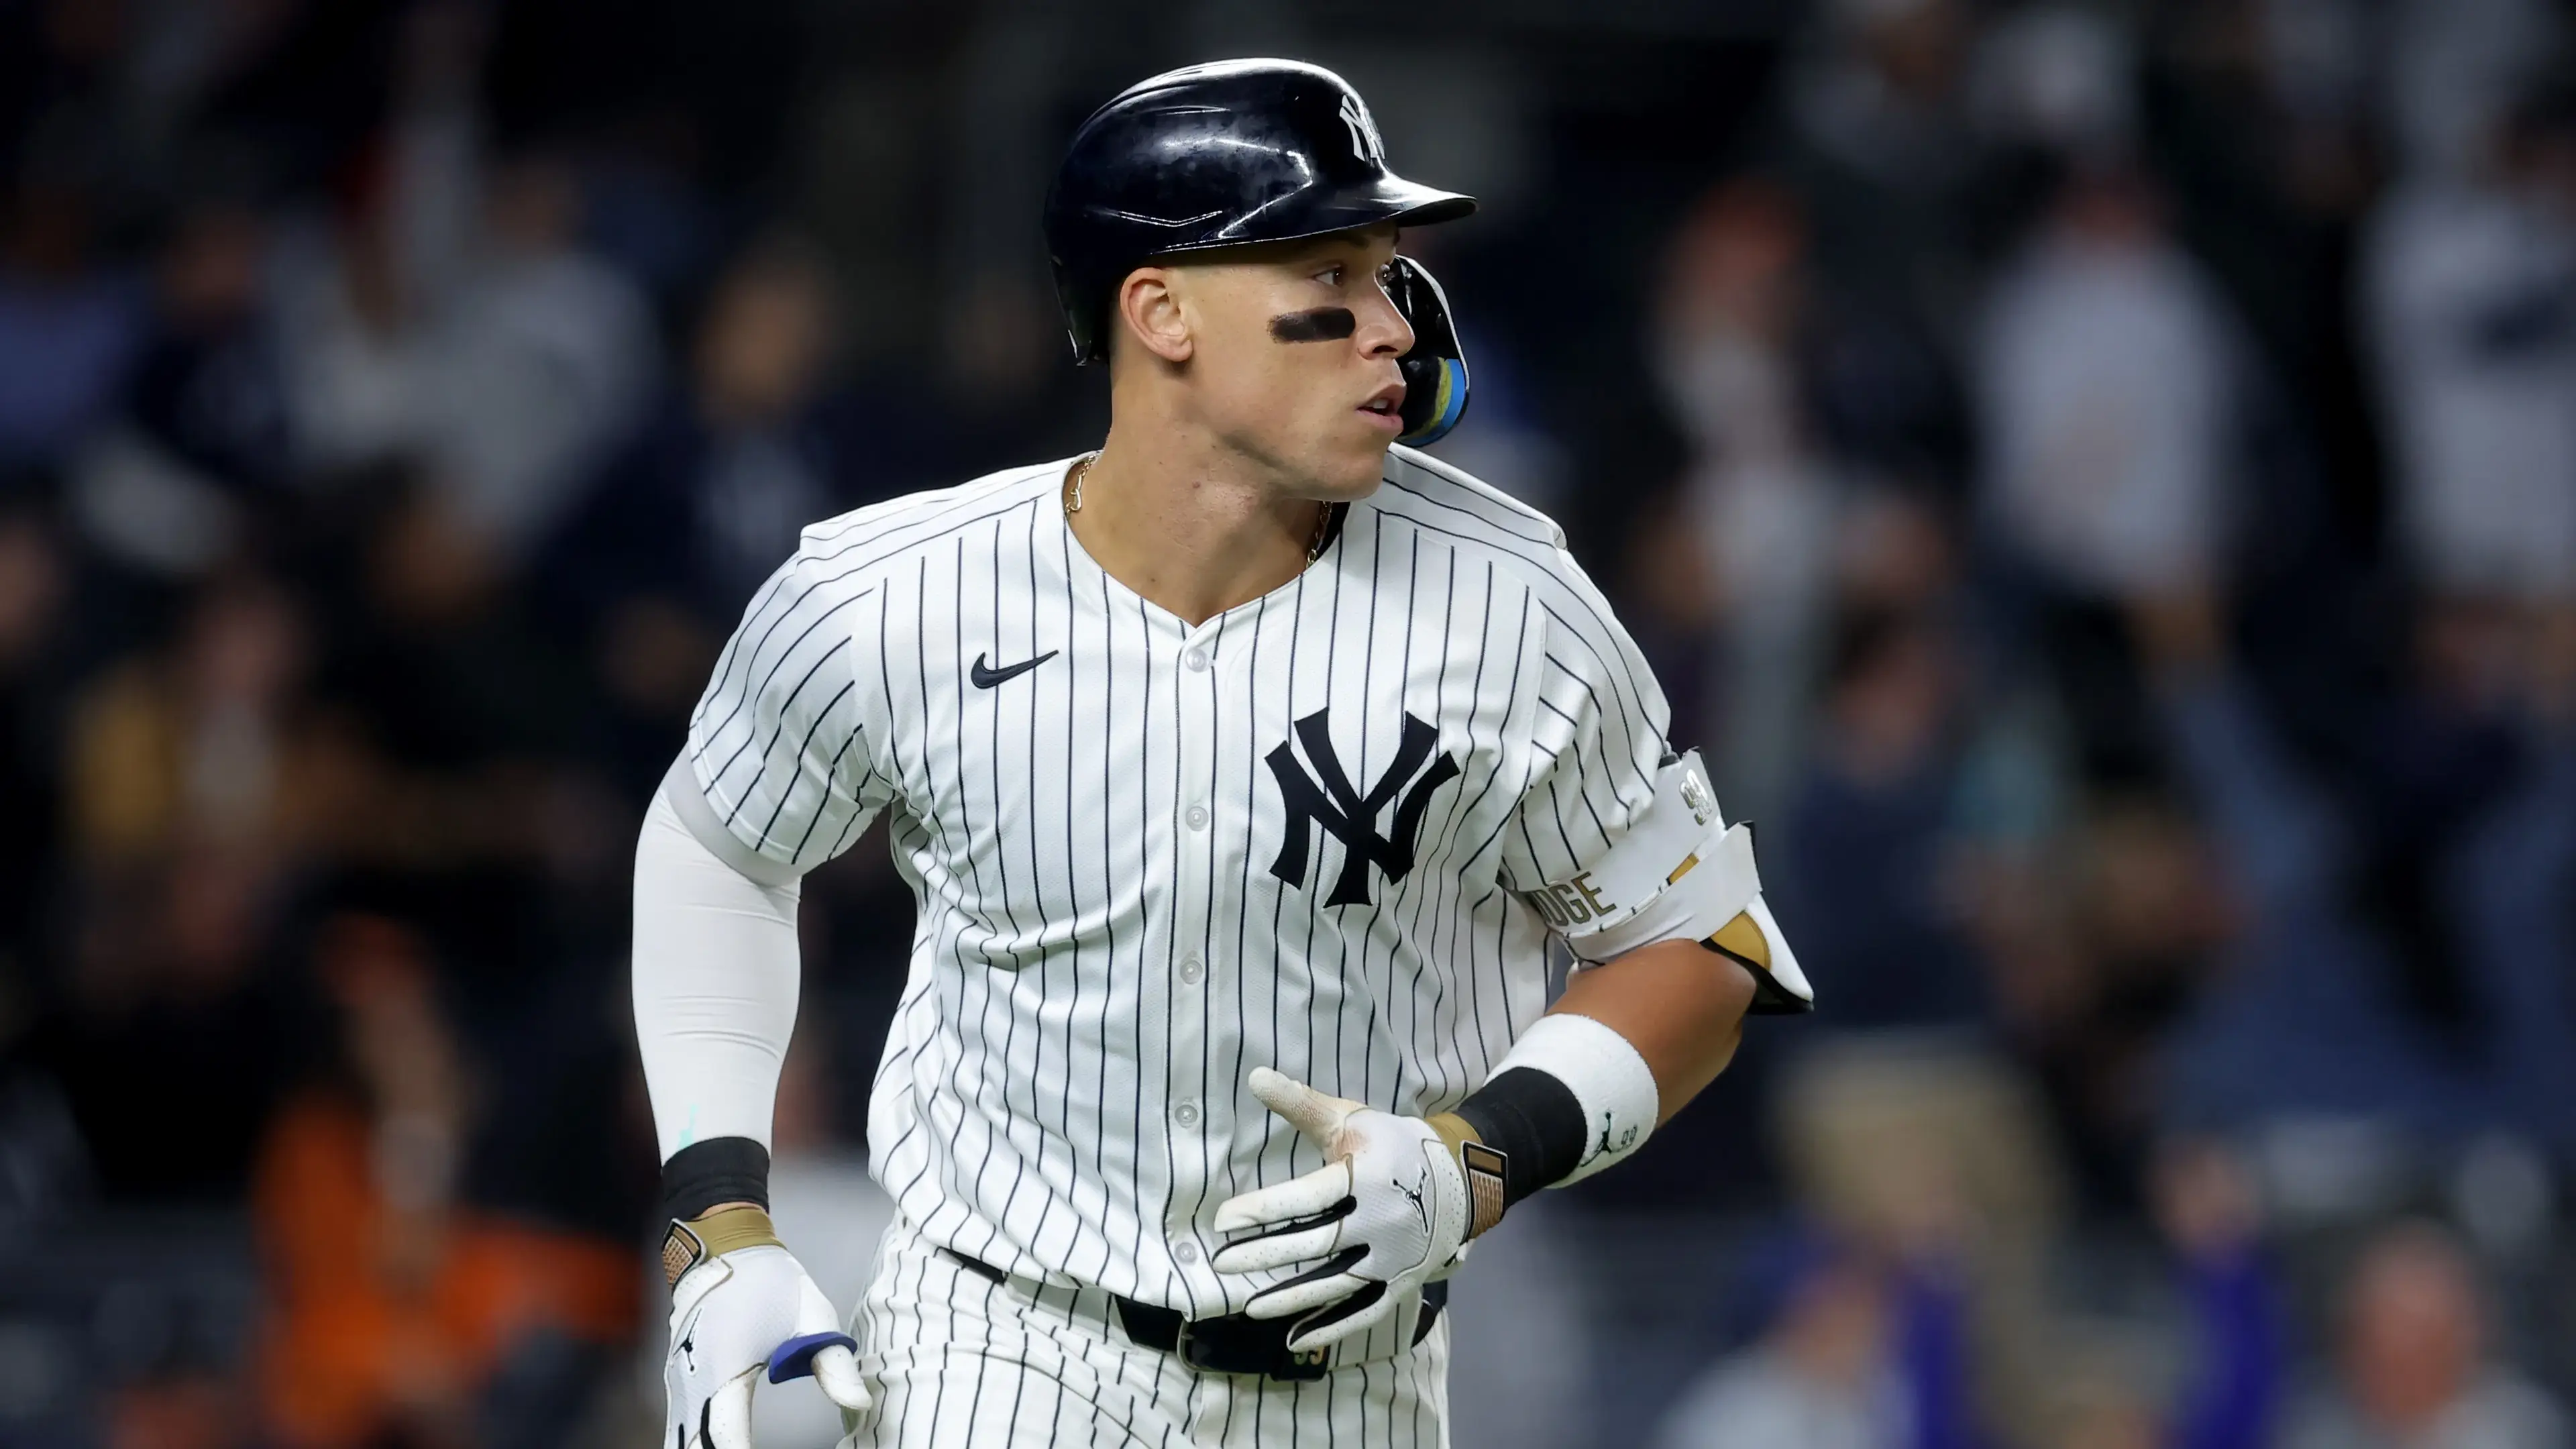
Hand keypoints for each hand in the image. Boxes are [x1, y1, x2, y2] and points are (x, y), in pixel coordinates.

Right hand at [665, 1236, 867, 1447]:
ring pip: (683, 1444)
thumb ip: (832, 1364)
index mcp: (723, 1369)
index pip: (728, 1442)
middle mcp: (691, 1384)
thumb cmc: (770, 1281)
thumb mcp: (812, 1315)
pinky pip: (683, 1432)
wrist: (720, 1246)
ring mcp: (679, 1387)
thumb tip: (860, 1406)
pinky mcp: (680, 1386)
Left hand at [1210, 1067, 1469, 1352]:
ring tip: (1250, 1306)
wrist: (1460, 1178)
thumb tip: (1253, 1075)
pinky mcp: (1401, 1282)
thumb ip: (1301, 1104)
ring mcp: (1393, 1257)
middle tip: (1222, 1263)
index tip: (1224, 1221)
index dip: (1264, 1210)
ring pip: (1337, 1283)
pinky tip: (1295, 1338)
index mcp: (1366, 1177)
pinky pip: (1364, 1310)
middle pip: (1317, 1244)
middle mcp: (1382, 1220)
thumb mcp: (1350, 1118)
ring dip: (1292, 1298)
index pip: (1307, 1197)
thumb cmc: (1391, 1144)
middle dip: (1267, 1255)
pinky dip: (1332, 1326)